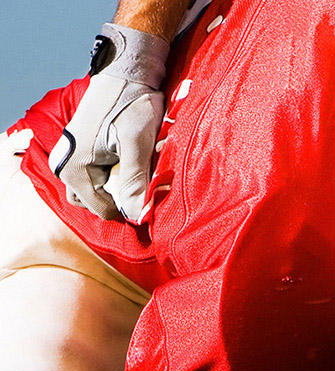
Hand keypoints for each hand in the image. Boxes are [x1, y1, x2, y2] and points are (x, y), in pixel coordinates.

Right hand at [49, 23, 168, 221]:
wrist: (126, 72)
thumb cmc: (132, 103)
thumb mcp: (138, 142)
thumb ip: (136, 180)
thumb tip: (137, 215)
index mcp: (74, 169)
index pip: (105, 211)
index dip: (131, 206)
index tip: (150, 188)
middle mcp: (66, 168)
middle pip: (100, 204)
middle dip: (124, 196)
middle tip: (144, 175)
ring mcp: (73, 160)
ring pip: (101, 192)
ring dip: (122, 186)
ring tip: (138, 165)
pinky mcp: (83, 153)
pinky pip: (101, 178)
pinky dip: (118, 175)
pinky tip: (133, 158)